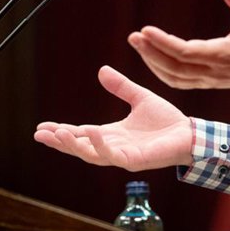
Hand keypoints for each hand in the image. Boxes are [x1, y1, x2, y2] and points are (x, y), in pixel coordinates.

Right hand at [34, 65, 192, 169]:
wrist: (190, 133)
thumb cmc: (167, 121)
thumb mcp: (139, 98)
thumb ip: (121, 87)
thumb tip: (102, 70)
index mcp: (113, 134)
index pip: (81, 134)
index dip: (62, 131)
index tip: (42, 127)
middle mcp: (114, 147)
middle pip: (80, 147)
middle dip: (60, 142)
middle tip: (39, 134)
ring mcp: (123, 156)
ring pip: (91, 154)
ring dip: (73, 145)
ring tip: (57, 134)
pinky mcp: (135, 160)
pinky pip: (113, 155)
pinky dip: (99, 145)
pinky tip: (90, 131)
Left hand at [128, 0, 229, 90]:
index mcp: (224, 55)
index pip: (185, 52)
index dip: (163, 43)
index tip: (145, 30)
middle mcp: (213, 71)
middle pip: (174, 67)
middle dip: (150, 53)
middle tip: (133, 36)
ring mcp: (209, 80)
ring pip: (173, 77)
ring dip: (153, 62)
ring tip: (138, 43)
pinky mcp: (206, 82)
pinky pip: (178, 81)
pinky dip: (161, 71)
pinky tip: (151, 57)